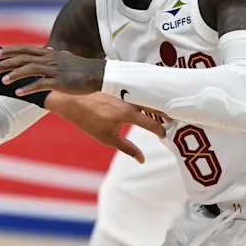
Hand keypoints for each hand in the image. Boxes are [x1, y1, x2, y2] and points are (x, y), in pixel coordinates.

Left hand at [0, 45, 104, 95]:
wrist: (98, 74)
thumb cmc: (83, 68)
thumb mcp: (67, 58)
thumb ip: (55, 55)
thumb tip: (49, 50)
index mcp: (49, 54)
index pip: (25, 49)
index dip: (10, 50)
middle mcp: (50, 60)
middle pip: (23, 58)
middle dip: (6, 63)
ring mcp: (54, 70)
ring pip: (30, 69)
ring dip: (14, 75)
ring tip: (3, 81)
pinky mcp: (59, 82)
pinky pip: (40, 84)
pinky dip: (28, 88)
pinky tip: (18, 92)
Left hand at [45, 92, 166, 162]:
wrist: (72, 101)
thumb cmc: (88, 120)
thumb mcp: (107, 138)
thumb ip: (127, 148)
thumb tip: (142, 159)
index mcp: (128, 113)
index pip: (152, 123)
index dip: (161, 130)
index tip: (165, 135)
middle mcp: (129, 100)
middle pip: (154, 106)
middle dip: (165, 113)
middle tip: (173, 120)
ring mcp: (125, 91)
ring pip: (147, 97)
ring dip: (156, 104)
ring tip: (163, 111)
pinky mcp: (120, 86)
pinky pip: (138, 91)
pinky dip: (145, 96)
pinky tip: (148, 99)